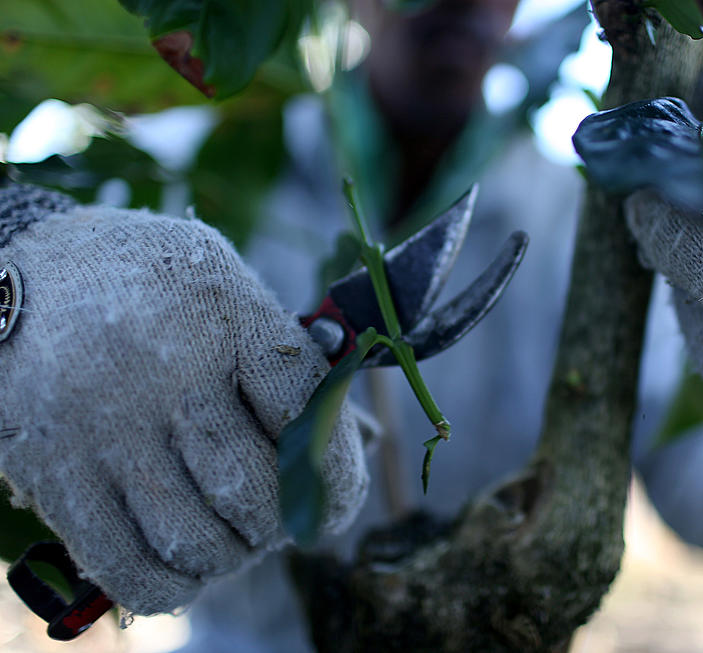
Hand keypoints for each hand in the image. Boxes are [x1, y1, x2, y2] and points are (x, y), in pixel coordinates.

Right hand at [0, 185, 367, 614]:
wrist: (12, 276)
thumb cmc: (143, 282)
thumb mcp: (223, 284)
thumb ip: (285, 356)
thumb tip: (356, 435)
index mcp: (224, 311)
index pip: (306, 410)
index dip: (337, 469)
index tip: (339, 498)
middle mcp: (165, 370)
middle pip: (254, 488)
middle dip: (284, 521)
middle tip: (282, 519)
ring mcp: (104, 427)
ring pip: (197, 538)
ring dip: (232, 553)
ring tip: (235, 535)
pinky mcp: (54, 471)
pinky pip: (127, 564)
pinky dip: (173, 582)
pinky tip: (186, 560)